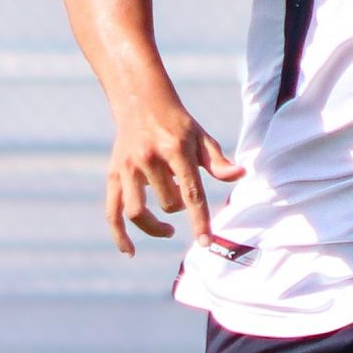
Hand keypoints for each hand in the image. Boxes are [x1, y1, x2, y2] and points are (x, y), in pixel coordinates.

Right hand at [102, 97, 243, 255]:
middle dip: (179, 207)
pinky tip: (129, 251)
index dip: (199, 220)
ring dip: (155, 227)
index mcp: (175, 150)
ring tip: (167, 229)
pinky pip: (112, 213)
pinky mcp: (114, 175)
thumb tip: (240, 175)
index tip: (205, 243)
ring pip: (138, 213)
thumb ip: (218, 161)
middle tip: (182, 194)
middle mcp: (149, 159)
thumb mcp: (201, 137)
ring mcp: (128, 168)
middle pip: (168, 204)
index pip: (191, 192)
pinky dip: (119, 235)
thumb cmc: (177, 124)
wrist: (141, 101)